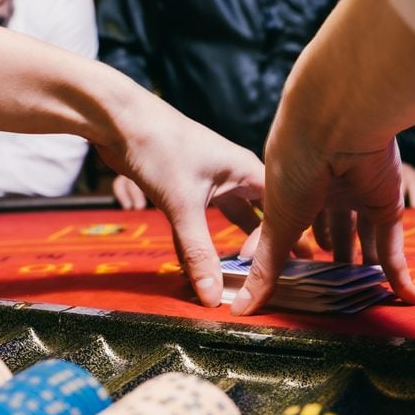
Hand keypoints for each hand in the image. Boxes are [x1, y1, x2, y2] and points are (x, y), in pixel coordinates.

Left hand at [95, 94, 264, 307]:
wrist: (118, 119)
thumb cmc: (158, 145)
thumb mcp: (182, 205)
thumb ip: (198, 252)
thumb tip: (212, 295)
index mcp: (248, 171)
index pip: (281, 212)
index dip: (281, 242)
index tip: (269, 269)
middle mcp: (237, 175)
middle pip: (266, 215)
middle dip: (275, 242)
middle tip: (295, 268)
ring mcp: (215, 180)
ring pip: (240, 217)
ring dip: (244, 242)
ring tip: (258, 268)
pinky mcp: (193, 187)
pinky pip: (211, 219)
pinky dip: (211, 240)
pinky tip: (211, 260)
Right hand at [232, 133, 414, 314]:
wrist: (337, 123)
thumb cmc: (295, 162)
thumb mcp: (277, 222)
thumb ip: (267, 267)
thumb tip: (241, 308)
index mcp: (292, 185)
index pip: (290, 226)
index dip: (289, 251)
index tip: (287, 278)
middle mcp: (327, 188)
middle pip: (330, 230)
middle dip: (329, 256)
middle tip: (326, 287)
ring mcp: (359, 194)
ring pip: (362, 237)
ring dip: (361, 264)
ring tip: (358, 292)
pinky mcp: (388, 202)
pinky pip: (394, 244)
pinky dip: (400, 273)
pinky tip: (408, 298)